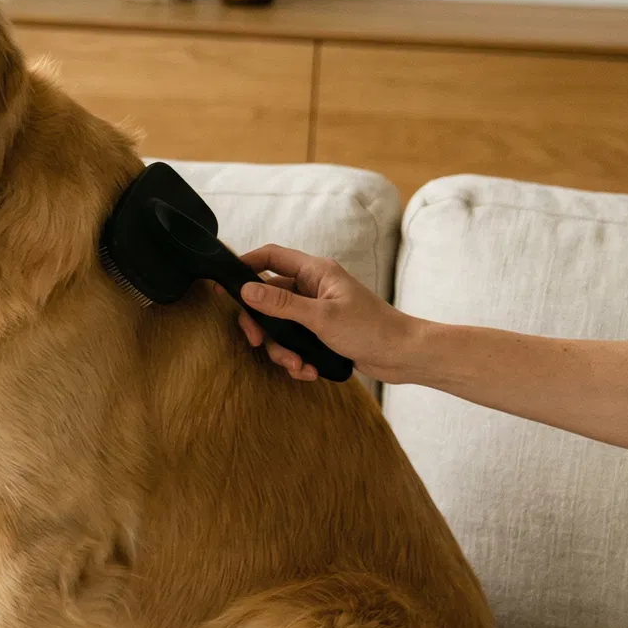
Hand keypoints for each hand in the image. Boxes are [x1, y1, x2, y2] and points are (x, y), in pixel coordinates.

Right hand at [235, 244, 422, 383]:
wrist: (403, 356)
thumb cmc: (371, 329)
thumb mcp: (321, 317)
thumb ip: (281, 304)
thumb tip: (246, 290)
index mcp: (315, 272)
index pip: (271, 256)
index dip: (246, 264)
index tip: (224, 282)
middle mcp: (312, 288)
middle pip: (267, 298)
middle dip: (261, 323)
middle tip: (256, 340)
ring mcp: (315, 311)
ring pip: (279, 325)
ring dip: (282, 349)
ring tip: (297, 366)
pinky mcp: (319, 332)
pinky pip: (293, 342)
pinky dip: (296, 358)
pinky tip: (308, 371)